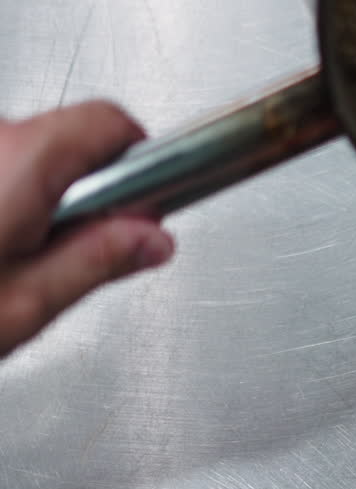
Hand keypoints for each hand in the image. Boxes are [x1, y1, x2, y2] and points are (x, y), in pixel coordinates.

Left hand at [0, 101, 172, 357]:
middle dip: (81, 194)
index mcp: (18, 166)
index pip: (113, 124)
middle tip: (69, 261)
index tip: (148, 206)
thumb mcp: (21, 309)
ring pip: (14, 156)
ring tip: (3, 269)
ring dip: (26, 200)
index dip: (144, 163)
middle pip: (63, 140)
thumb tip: (153, 238)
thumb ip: (98, 263)